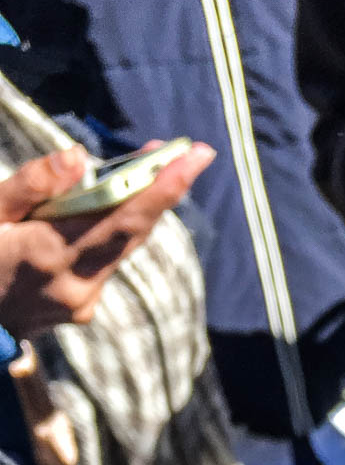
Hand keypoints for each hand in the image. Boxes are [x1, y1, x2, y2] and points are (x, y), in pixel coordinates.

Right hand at [0, 141, 215, 336]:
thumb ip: (30, 186)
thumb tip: (78, 157)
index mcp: (45, 252)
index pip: (116, 217)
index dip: (159, 189)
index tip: (193, 159)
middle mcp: (74, 282)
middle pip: (133, 232)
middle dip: (166, 192)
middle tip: (195, 155)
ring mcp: (82, 301)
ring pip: (123, 247)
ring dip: (142, 208)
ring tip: (158, 168)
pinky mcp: (84, 310)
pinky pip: (108, 262)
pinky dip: (115, 232)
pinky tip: (115, 207)